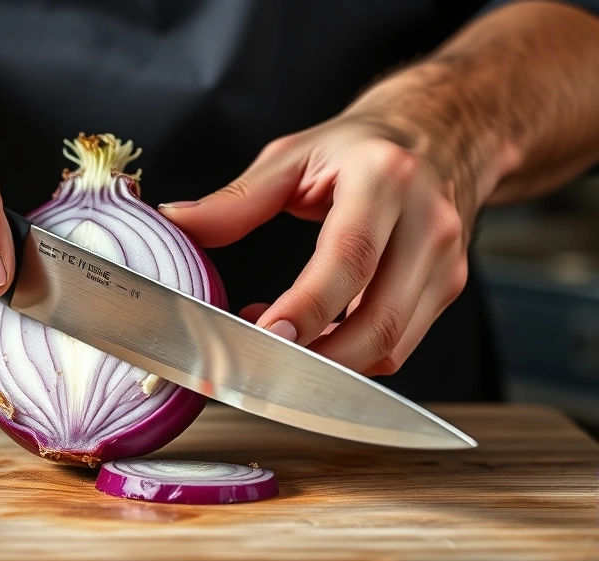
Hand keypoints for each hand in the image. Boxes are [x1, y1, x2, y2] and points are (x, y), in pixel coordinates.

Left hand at [160, 113, 474, 376]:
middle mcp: (428, 223)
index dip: (309, 307)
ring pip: (391, 346)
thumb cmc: (358, 146)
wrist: (440, 133)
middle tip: (256, 361)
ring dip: (326, 363)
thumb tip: (177, 222)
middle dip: (316, 359)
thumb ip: (237, 199)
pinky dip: (347, 356)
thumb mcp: (293, 156)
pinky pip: (396, 346)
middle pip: (380, 321)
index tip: (267, 335)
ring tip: (274, 335)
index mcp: (385, 179)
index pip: (350, 258)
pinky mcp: (448, 289)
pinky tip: (309, 335)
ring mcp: (446, 262)